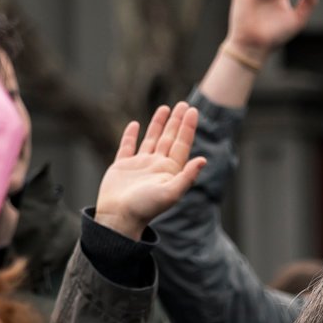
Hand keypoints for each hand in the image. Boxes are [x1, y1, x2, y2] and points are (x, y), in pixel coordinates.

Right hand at [94, 102, 206, 239]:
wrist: (119, 218)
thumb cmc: (145, 207)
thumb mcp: (170, 192)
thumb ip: (187, 176)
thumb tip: (203, 160)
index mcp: (170, 171)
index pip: (182, 144)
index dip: (187, 127)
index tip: (192, 110)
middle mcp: (156, 166)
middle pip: (169, 138)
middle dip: (176, 121)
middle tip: (183, 104)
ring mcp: (139, 165)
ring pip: (151, 139)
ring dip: (158, 124)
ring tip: (164, 108)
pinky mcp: (122, 167)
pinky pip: (127, 146)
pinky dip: (131, 135)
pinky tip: (135, 124)